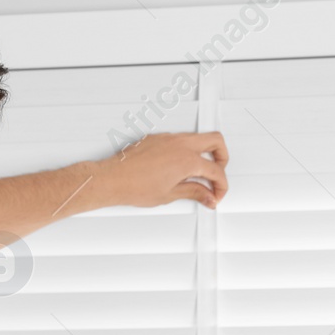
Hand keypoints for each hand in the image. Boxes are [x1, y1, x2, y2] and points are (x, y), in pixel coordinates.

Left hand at [94, 131, 229, 210]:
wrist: (112, 179)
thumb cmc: (134, 187)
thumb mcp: (170, 194)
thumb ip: (194, 192)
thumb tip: (208, 197)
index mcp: (187, 160)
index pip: (216, 170)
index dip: (221, 185)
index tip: (216, 195)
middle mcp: (180, 144)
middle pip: (216, 141)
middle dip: (223, 158)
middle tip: (217, 175)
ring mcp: (168, 138)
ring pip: (198, 137)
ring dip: (204, 153)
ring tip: (198, 174)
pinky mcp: (158, 138)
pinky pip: (180, 139)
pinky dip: (186, 151)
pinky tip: (179, 167)